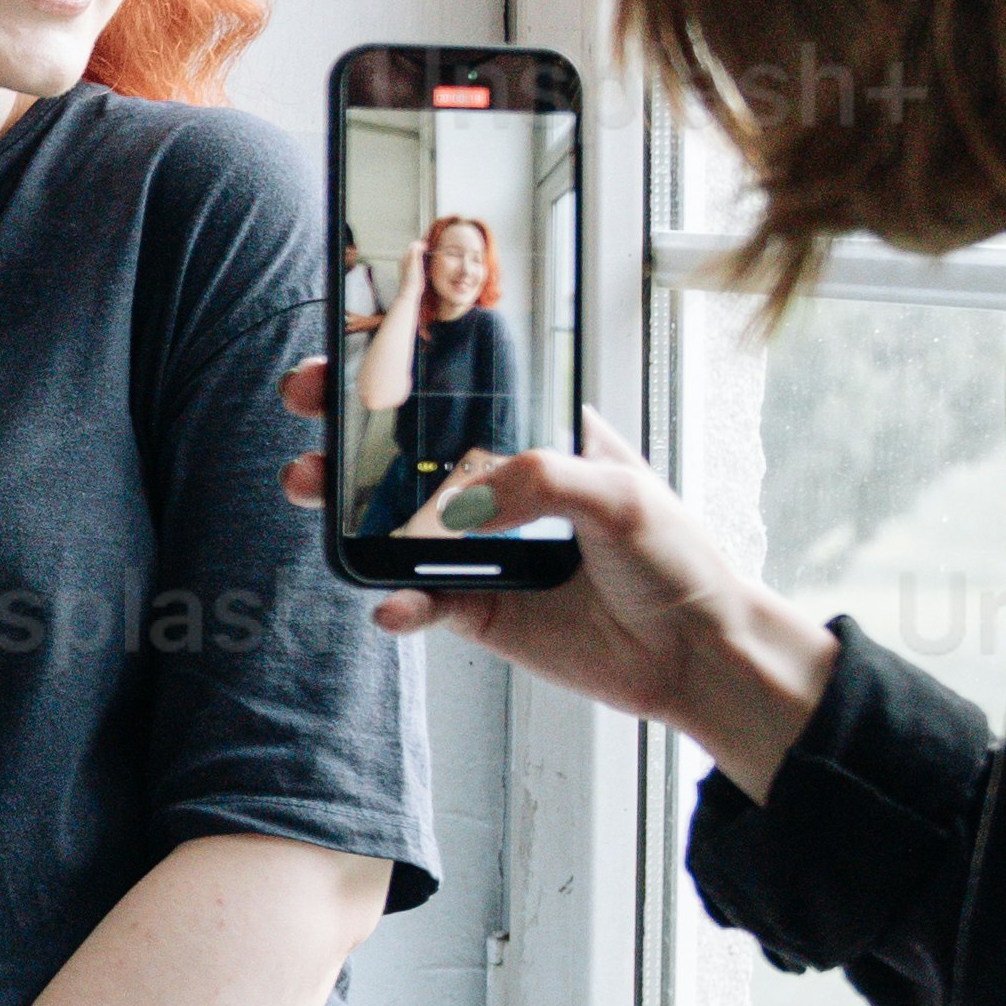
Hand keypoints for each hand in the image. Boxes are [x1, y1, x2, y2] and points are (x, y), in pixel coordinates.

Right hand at [280, 367, 837, 788]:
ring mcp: (484, 549)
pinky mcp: (478, 609)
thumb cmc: (679, 560)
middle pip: (407, 448)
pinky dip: (396, 601)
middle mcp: (503, 487)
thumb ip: (541, 480)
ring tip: (309, 490)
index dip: (404, 366)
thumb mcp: (621, 494)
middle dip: (347, 426)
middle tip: (308, 408)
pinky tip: (392, 603)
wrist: (698, 656)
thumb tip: (465, 503)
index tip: (353, 349)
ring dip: (344, 507)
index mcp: (541, 436)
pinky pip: (419, 601)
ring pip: (394, 521)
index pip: (462, 388)